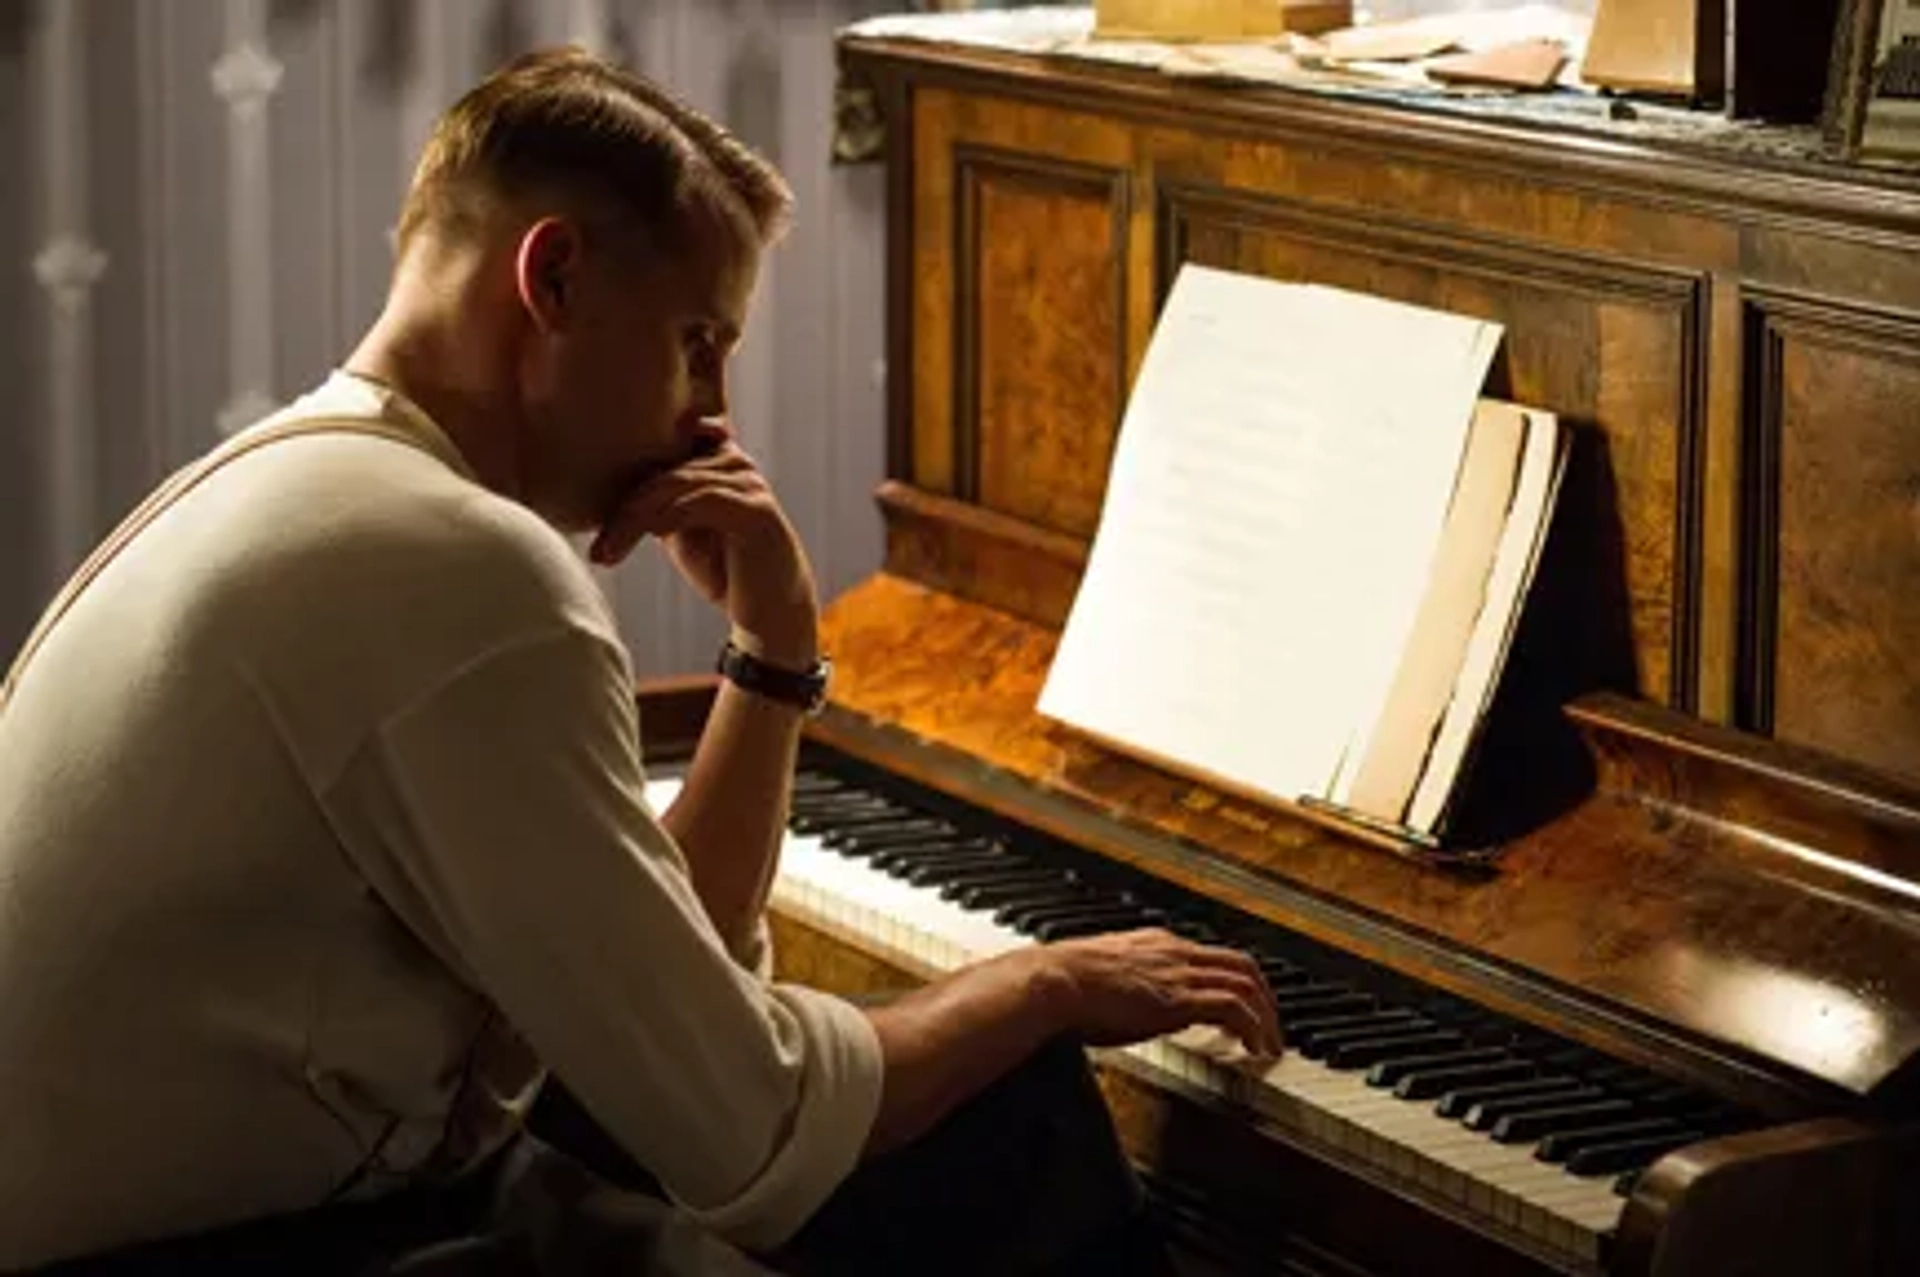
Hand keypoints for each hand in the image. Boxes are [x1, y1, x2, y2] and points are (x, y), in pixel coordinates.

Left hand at [590, 423, 818, 664]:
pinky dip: (661, 522)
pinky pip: (696, 503)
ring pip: (673, 486)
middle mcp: (736, 463)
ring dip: (632, 521)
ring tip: (605, 554)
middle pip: (662, 471)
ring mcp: (749, 484)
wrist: (771, 615)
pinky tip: (635, 544)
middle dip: (622, 509)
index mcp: (718, 459)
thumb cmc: (725, 573)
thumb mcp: (682, 530)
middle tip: (596, 550)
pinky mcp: (755, 510)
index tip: (591, 514)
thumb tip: (606, 489)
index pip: (661, 451)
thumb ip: (658, 503)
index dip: (625, 476)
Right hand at [1037, 927, 1282, 1057]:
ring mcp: (1179, 973)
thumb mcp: (1101, 980)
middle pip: (1241, 964)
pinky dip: (1254, 1028)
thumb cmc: (1062, 986)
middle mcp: (1174, 952)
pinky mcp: (1180, 999)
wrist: (1052, 982)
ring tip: (1271, 1045)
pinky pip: (1235, 1009)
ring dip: (1266, 1016)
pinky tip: (1255, 1049)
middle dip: (1264, 995)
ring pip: (1246, 984)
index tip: (1241, 1004)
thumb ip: (1123, 988)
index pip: (1210, 955)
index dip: (1233, 980)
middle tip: (1272, 1024)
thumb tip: (1123, 1009)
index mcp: (1156, 944)